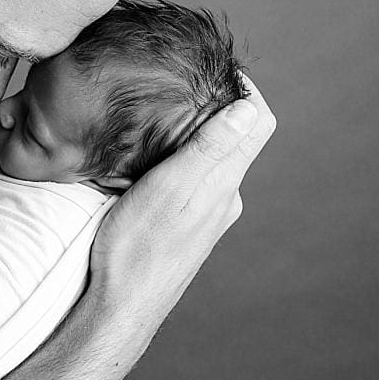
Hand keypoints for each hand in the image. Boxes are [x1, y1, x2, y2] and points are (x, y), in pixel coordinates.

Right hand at [85, 72, 276, 335]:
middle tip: (184, 85)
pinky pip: (196, 185)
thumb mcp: (172, 187)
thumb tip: (247, 107)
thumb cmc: (139, 249)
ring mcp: (207, 218)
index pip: (259, 122)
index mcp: (226, 183)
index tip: (216, 70)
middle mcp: (225, 200)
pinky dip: (184, 163)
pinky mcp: (186, 232)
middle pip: (237, 139)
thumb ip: (210, 148)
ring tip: (166, 117)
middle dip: (218, 107)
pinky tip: (155, 164)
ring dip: (198, 137)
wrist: (120, 309)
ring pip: (214, 163)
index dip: (246, 89)